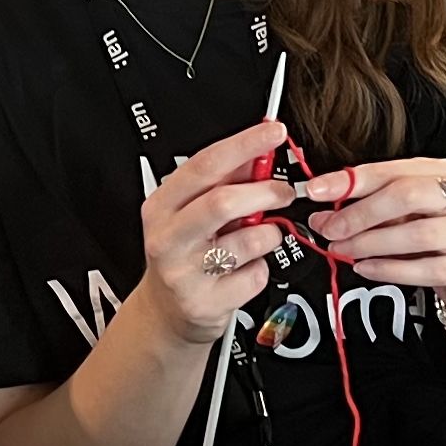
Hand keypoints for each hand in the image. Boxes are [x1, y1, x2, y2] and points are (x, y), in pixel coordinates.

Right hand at [132, 122, 293, 344]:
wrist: (165, 312)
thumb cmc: (183, 253)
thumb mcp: (191, 212)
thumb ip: (224, 181)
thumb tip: (259, 149)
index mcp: (162, 206)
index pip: (205, 165)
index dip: (244, 145)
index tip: (274, 133)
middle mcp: (168, 238)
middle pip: (223, 202)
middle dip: (265, 191)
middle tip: (284, 192)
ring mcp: (185, 273)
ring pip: (248, 241)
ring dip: (268, 235)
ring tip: (260, 237)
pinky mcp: (206, 302)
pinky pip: (254, 275)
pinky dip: (261, 269)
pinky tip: (245, 269)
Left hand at [303, 157, 445, 313]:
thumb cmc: (438, 240)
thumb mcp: (406, 216)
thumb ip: (369, 211)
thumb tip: (323, 215)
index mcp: (443, 172)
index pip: (392, 170)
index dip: (350, 180)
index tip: (317, 190)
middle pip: (408, 195)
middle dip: (361, 213)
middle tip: (330, 229)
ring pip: (418, 233)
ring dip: (371, 243)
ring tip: (344, 250)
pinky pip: (429, 268)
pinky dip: (391, 269)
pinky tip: (367, 268)